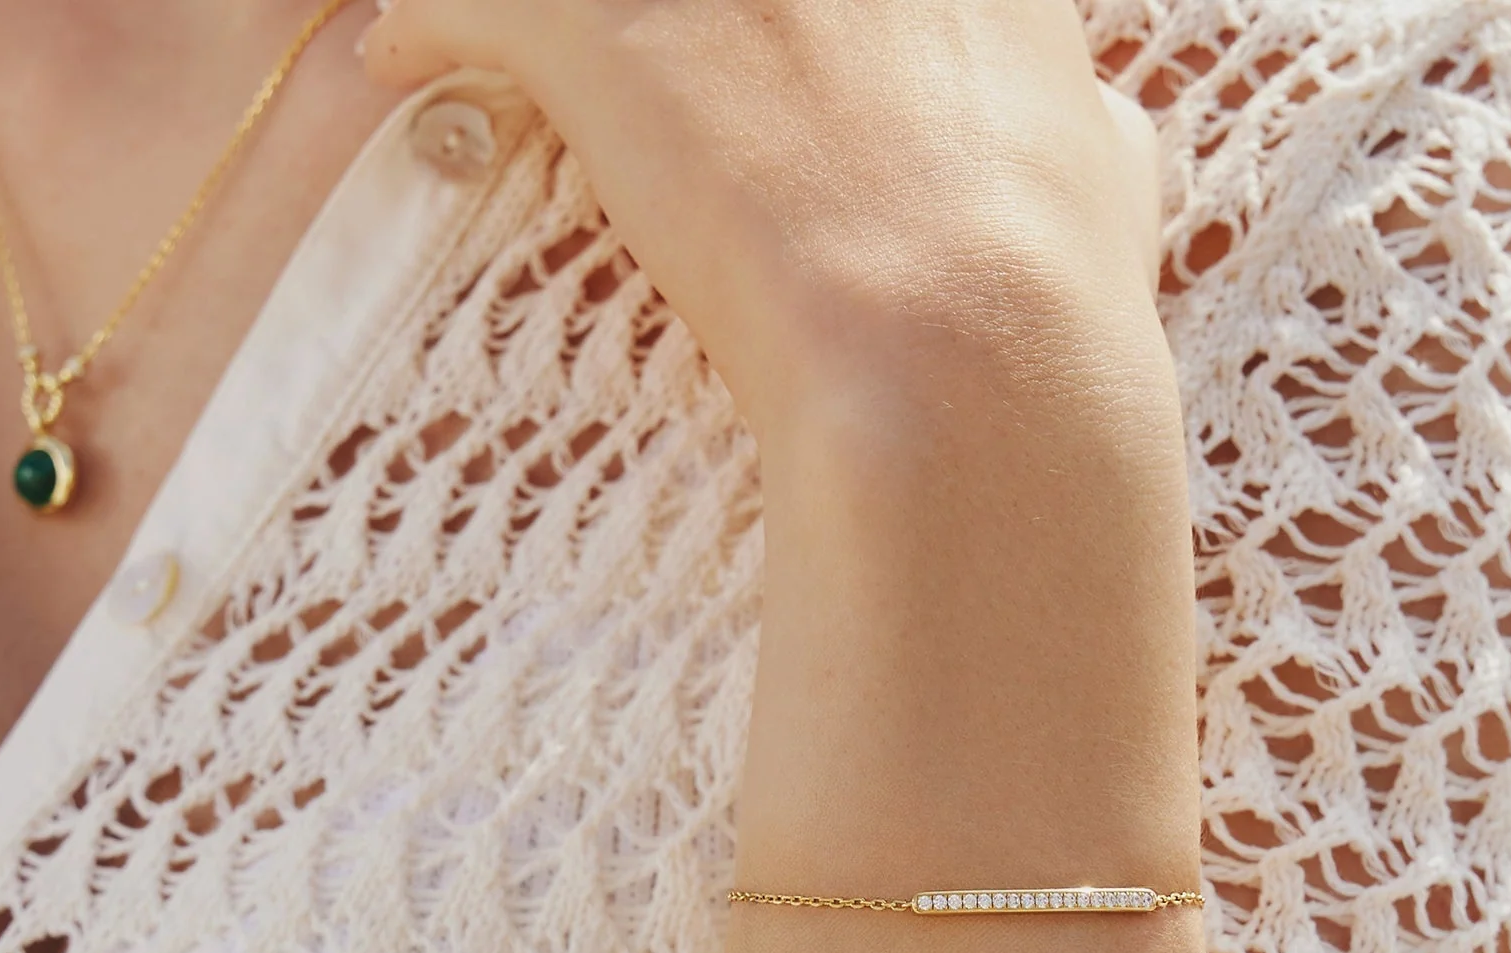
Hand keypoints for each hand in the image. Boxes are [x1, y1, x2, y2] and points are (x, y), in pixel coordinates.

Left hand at [365, 0, 1164, 440]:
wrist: (971, 358)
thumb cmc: (1054, 298)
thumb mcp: (1109, 194)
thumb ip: (1087, 139)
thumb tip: (1103, 134)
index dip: (791, 1)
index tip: (748, 27)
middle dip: (646, 0)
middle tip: (620, 33)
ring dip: (532, 1)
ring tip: (467, 23)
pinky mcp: (608, 36)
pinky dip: (426, 20)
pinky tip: (401, 55)